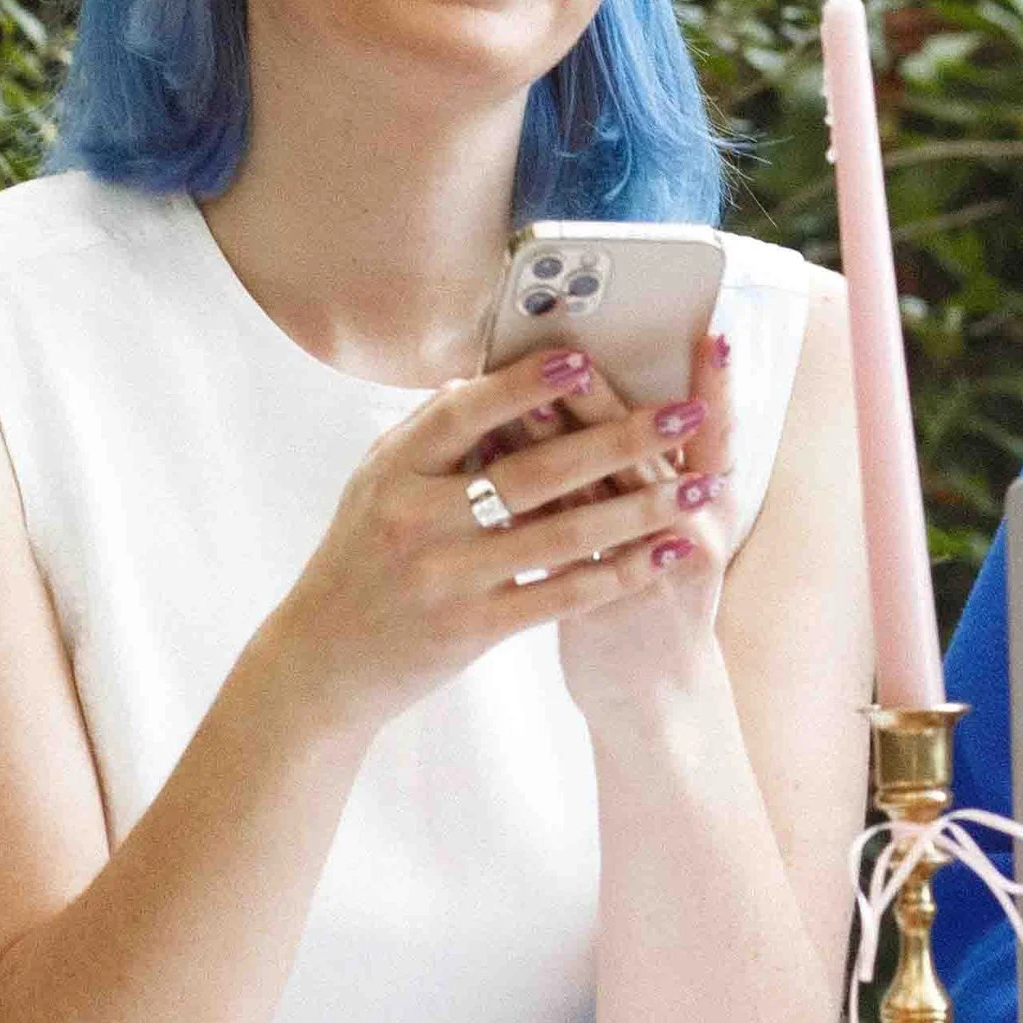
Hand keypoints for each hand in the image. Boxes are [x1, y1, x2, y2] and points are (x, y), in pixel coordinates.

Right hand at [263, 344, 727, 740]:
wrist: (322, 662)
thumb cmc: (363, 553)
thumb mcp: (377, 480)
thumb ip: (433, 430)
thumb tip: (493, 373)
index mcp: (395, 469)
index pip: (464, 413)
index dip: (524, 385)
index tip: (585, 360)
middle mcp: (417, 519)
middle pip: (533, 471)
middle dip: (620, 438)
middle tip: (686, 413)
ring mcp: (446, 577)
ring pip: (560, 535)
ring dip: (640, 508)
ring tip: (700, 486)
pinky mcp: (471, 629)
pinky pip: (558, 595)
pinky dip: (616, 572)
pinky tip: (663, 553)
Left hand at [539, 327, 739, 728]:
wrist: (653, 695)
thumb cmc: (660, 594)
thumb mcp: (683, 531)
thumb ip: (661, 469)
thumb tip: (616, 389)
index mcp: (712, 507)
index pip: (717, 435)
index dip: (715, 388)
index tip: (710, 333)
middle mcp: (692, 535)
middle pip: (646, 457)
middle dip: (605, 406)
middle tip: (572, 355)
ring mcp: (649, 574)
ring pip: (601, 497)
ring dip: (562, 449)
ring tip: (525, 404)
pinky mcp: (603, 608)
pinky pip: (562, 551)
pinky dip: (532, 514)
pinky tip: (498, 480)